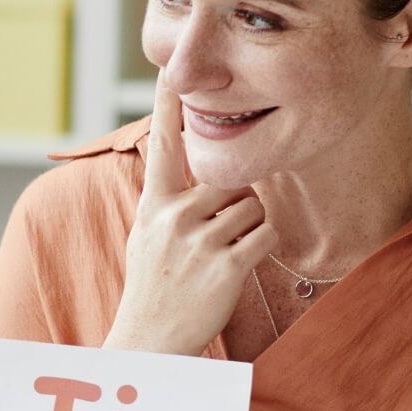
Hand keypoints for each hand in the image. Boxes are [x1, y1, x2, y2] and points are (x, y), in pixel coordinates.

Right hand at [104, 73, 277, 355]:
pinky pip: (264, 236)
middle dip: (233, 204)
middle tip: (212, 237)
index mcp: (154, 205)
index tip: (171, 72)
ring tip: (218, 256)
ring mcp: (199, 241)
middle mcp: (174, 217)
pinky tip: (234, 267)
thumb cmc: (153, 283)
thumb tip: (194, 163)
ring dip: (247, 230)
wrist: (149, 338)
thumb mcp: (147, 234)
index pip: (162, 146)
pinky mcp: (226, 266)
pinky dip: (258, 249)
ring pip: (251, 208)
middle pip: (229, 180)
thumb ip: (169, 199)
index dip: (166, 108)